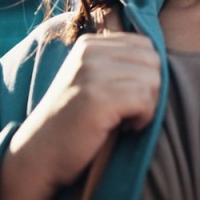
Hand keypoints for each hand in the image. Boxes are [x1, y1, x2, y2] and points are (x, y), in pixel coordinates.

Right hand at [6, 31, 161, 192]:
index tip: (129, 97)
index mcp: (89, 44)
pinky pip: (144, 99)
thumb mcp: (90, 81)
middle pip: (152, 60)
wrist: (39, 155)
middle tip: (131, 112)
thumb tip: (160, 61)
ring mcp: (92, 73)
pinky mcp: (97, 98)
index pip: (145, 45)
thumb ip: (116, 64)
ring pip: (152, 80)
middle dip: (151, 89)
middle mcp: (90, 52)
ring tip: (127, 121)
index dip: (147, 73)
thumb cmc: (72, 123)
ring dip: (148, 106)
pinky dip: (143, 118)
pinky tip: (126, 128)